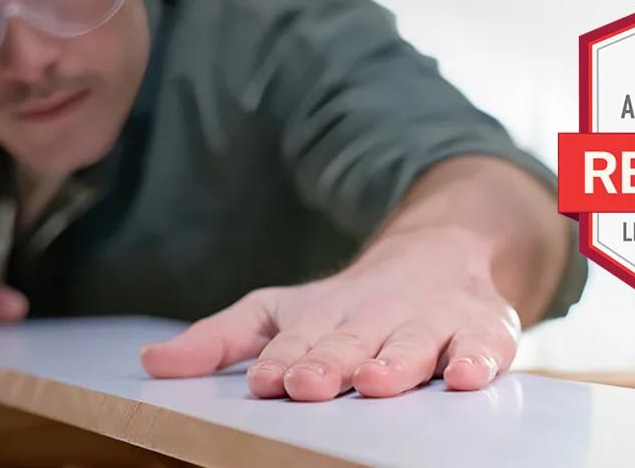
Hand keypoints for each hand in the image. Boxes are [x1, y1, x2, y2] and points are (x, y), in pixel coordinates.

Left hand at [139, 228, 521, 400]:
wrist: (443, 249)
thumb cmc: (350, 303)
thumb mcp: (280, 312)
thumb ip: (220, 340)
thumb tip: (150, 364)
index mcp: (325, 316)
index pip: (298, 341)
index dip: (283, 361)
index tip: (266, 382)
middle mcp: (376, 317)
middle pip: (351, 343)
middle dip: (330, 363)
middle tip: (309, 384)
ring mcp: (431, 322)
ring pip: (412, 344)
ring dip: (395, 362)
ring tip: (375, 382)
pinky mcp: (483, 328)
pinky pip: (484, 346)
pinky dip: (477, 359)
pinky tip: (463, 377)